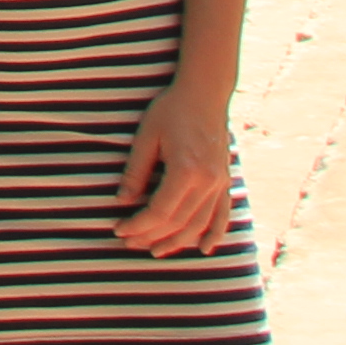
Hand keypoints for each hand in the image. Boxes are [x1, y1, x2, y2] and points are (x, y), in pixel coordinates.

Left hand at [115, 91, 240, 256]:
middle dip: (152, 236)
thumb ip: (136, 172)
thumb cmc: (171, 110)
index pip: (160, 211)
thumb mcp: (146, 137)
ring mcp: (220, 183)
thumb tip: (122, 202)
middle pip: (179, 223)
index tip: (119, 230)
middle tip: (129, 244)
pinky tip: (205, 248)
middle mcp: (208, 182)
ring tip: (156, 251)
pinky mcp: (226, 181)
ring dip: (178, 241)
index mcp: (186, 170)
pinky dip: (215, 233)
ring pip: (200, 224)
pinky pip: (222, 214)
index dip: (139, 225)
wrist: (205, 94)